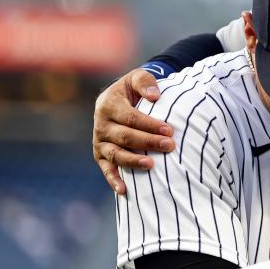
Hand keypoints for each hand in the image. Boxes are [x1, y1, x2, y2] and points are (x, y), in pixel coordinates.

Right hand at [92, 68, 174, 194]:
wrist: (120, 98)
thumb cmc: (134, 90)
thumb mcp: (138, 78)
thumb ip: (146, 82)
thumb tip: (155, 96)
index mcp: (108, 104)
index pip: (130, 117)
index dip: (150, 124)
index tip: (169, 130)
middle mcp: (101, 124)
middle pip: (125, 137)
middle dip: (148, 142)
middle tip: (169, 146)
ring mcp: (100, 141)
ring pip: (115, 154)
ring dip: (133, 161)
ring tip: (151, 165)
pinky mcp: (100, 154)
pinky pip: (106, 169)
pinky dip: (113, 180)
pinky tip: (124, 190)